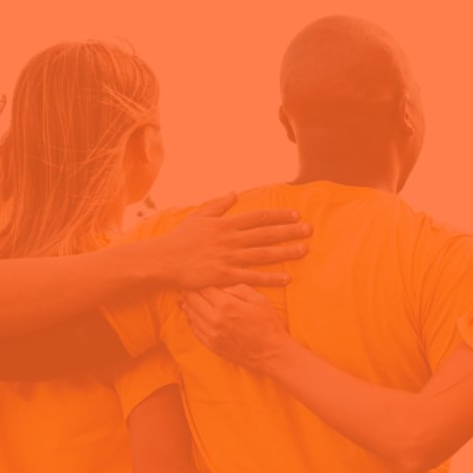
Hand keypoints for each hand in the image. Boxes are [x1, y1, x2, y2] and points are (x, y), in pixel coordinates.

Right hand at [152, 193, 311, 288]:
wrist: (162, 260)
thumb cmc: (179, 239)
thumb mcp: (198, 216)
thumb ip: (218, 205)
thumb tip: (234, 194)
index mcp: (226, 224)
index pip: (258, 217)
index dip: (279, 216)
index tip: (295, 215)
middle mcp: (231, 239)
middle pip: (266, 234)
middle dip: (290, 231)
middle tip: (309, 230)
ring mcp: (229, 257)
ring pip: (264, 254)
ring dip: (286, 252)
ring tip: (304, 250)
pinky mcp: (225, 275)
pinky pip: (253, 277)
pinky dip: (271, 278)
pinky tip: (287, 278)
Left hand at [182, 286, 296, 373]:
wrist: (272, 354)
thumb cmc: (269, 325)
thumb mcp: (260, 300)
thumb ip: (240, 289)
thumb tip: (223, 285)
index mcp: (226, 305)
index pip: (204, 288)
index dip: (198, 280)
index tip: (195, 275)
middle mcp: (214, 319)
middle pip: (192, 300)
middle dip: (188, 290)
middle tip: (185, 283)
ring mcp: (211, 334)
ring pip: (190, 315)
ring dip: (187, 305)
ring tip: (185, 297)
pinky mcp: (211, 345)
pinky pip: (195, 330)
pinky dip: (191, 320)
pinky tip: (193, 315)